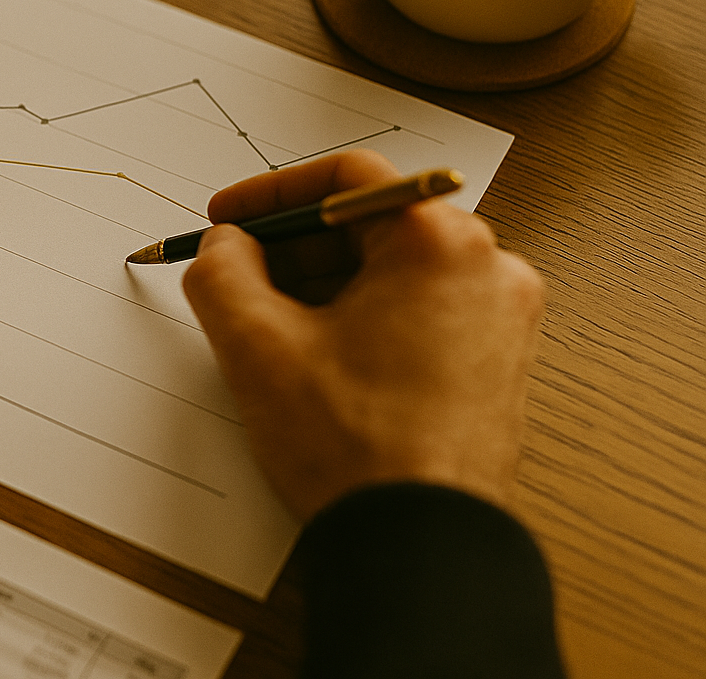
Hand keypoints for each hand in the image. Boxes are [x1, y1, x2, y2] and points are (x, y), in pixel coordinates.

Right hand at [181, 151, 544, 520]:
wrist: (419, 545)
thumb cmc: (357, 449)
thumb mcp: (256, 345)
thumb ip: (221, 270)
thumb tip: (226, 246)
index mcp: (440, 243)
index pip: (347, 177)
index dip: (270, 193)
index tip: (228, 220)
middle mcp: (488, 268)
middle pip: (371, 224)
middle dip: (294, 248)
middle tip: (237, 278)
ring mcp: (501, 318)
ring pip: (393, 270)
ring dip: (325, 285)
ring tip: (270, 330)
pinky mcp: (497, 362)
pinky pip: (419, 311)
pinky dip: (363, 318)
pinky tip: (317, 359)